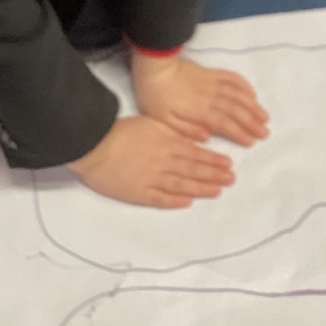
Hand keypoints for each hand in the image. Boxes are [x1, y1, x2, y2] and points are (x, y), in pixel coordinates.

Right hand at [67, 115, 236, 208]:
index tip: (228, 165)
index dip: (213, 160)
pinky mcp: (138, 193)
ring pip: (181, 185)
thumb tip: (196, 140)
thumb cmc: (121, 131)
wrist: (94, 144)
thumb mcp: (152, 124)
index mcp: (166, 144)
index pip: (196, 154)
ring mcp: (151, 179)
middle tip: (231, 180)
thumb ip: (174, 133)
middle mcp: (163, 163)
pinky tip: (187, 202)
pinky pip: (160, 198)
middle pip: (193, 170)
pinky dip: (174, 201)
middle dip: (214, 175)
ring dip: (200, 189)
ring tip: (217, 191)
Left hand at [131, 54, 269, 146]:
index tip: (252, 141)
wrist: (154, 65)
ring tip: (265, 117)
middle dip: (253, 123)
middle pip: (237, 110)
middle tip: (265, 133)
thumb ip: (186, 129)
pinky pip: (232, 78)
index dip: (240, 133)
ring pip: (239, 95)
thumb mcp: (163, 119)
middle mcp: (211, 97)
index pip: (225, 124)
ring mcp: (213, 83)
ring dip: (253, 106)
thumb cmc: (155, 95)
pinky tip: (252, 94)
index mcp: (200, 110)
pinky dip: (245, 86)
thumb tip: (207, 136)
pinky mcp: (211, 72)